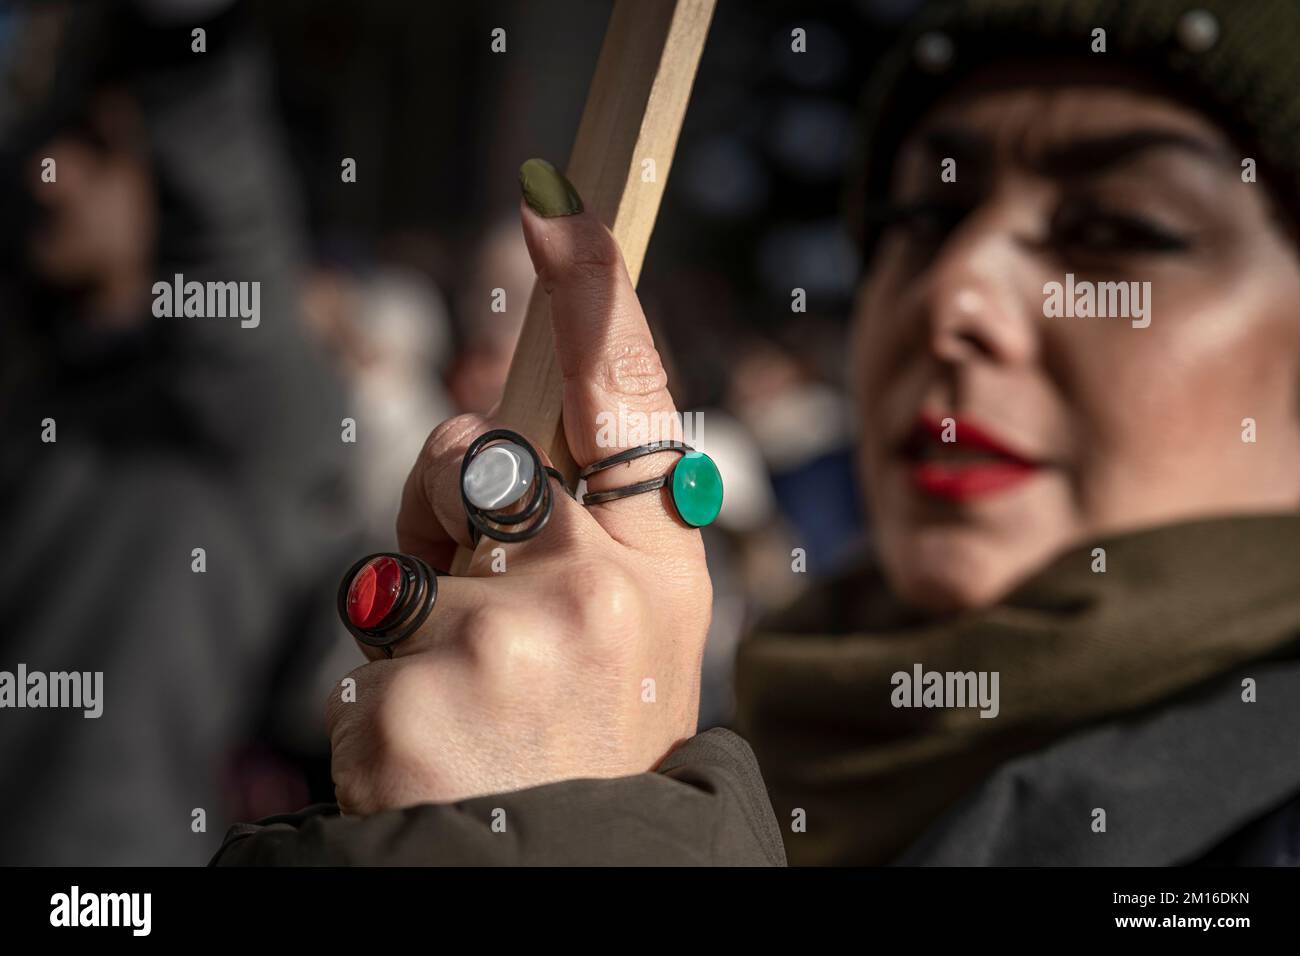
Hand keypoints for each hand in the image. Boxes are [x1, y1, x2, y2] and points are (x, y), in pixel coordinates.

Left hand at [327, 165, 711, 814]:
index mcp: (655, 573)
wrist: (564, 880)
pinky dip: (382, 696)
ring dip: (409, 618)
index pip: (627, 404)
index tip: (561, 213)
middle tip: (474, 594)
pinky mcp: (409, 700)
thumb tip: (489, 451)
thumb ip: (577, 538)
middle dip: (443, 504)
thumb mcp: (626, 640)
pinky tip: (433, 753)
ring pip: (399, 563)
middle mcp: (593, 595)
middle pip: (469, 461)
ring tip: (465, 705)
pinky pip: (365, 649)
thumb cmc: (591, 752)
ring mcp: (501, 647)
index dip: (594, 301)